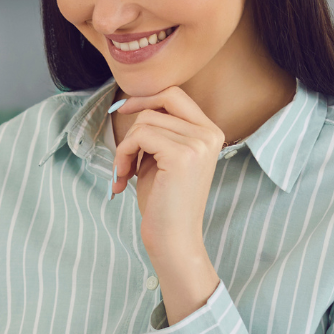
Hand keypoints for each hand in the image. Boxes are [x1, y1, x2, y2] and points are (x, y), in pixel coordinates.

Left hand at [110, 86, 222, 319]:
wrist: (173, 238)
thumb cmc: (164, 202)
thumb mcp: (162, 157)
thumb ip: (158, 130)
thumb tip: (135, 104)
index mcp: (210, 132)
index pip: (175, 95)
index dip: (146, 98)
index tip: (125, 110)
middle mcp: (209, 133)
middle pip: (159, 104)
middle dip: (133, 122)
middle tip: (122, 147)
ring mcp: (198, 143)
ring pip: (145, 121)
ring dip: (126, 146)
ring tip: (124, 172)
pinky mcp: (182, 155)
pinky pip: (139, 136)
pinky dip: (123, 154)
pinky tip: (123, 177)